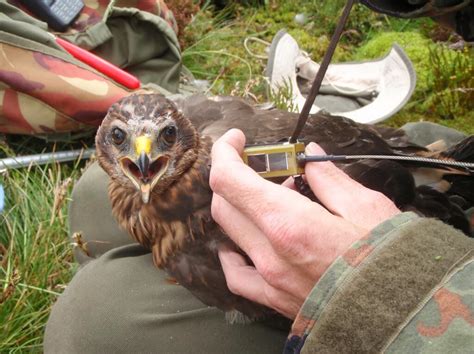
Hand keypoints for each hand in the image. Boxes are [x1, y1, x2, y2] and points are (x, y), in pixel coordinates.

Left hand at [210, 129, 399, 318]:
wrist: (405, 316)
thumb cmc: (392, 261)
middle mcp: (270, 254)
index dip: (225, 152)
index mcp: (289, 223)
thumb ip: (328, 178)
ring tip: (274, 200)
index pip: (230, 180)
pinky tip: (245, 244)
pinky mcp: (276, 300)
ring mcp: (270, 280)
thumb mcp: (366, 207)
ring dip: (241, 208)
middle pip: (225, 204)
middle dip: (235, 176)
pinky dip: (234, 253)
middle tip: (261, 166)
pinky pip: (238, 276)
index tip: (236, 140)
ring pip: (230, 234)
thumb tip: (309, 156)